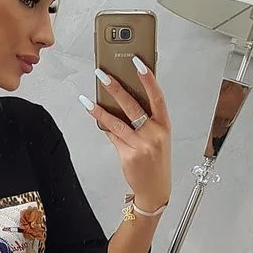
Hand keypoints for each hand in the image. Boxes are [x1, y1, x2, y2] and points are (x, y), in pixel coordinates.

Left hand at [82, 60, 171, 212]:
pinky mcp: (128, 155)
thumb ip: (147, 121)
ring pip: (117, 122)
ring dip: (100, 109)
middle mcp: (154, 134)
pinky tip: (96, 117)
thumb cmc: (157, 162)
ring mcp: (141, 145)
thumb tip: (125, 101)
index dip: (148, 78)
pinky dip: (104, 127)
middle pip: (132, 105)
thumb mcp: (159, 139)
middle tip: (103, 75)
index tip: (137, 63)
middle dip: (116, 88)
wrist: (155, 190)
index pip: (157, 96)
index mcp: (164, 126)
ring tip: (88, 99)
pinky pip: (113, 136)